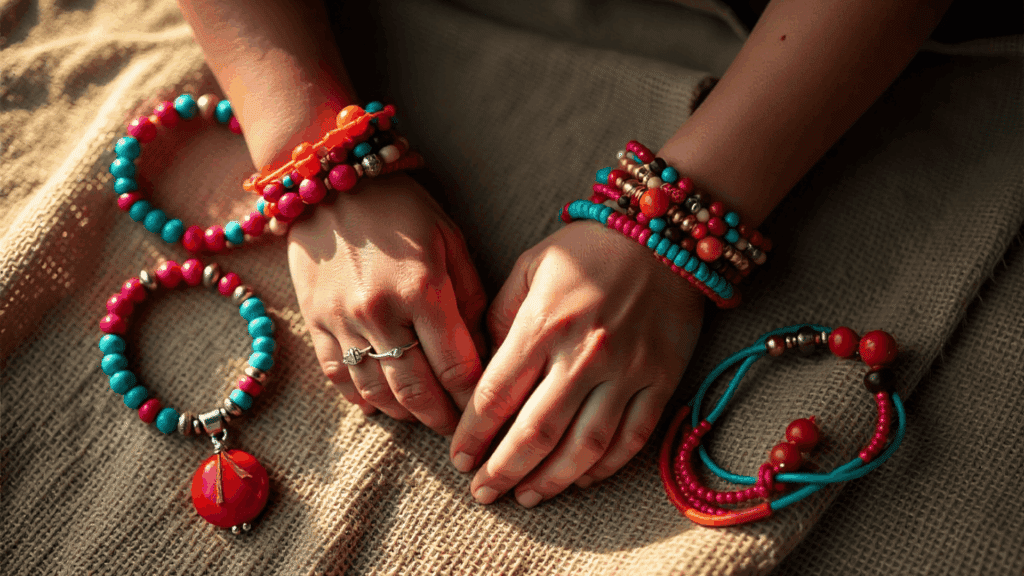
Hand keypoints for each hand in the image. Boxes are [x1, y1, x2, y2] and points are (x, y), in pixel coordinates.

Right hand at [288, 174, 486, 434]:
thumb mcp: (450, 241)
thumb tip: (484, 351)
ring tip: (424, 414)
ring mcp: (342, 321)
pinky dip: (363, 398)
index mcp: (423, 290)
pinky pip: (338, 379)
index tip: (488, 413)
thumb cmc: (403, 208)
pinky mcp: (314, 323)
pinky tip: (382, 402)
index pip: (457, 367)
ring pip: (377, 393)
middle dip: (442, 418)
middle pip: (417, 391)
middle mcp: (380, 313)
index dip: (475, 399)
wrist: (330, 181)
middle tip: (459, 428)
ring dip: (405, 413)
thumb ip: (470, 298)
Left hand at [449, 221, 704, 506]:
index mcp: (543, 324)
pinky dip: (606, 466)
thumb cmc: (589, 248)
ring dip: (552, 480)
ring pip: (585, 446)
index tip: (458, 459)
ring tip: (526, 496)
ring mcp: (627, 370)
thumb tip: (480, 371)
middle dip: (502, 470)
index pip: (496, 396)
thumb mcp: (531, 267)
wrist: (664, 233)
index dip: (472, 435)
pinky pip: (633, 437)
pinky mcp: (662, 379)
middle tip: (482, 492)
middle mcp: (583, 354)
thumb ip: (499, 317)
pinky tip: (582, 479)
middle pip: (535, 432)